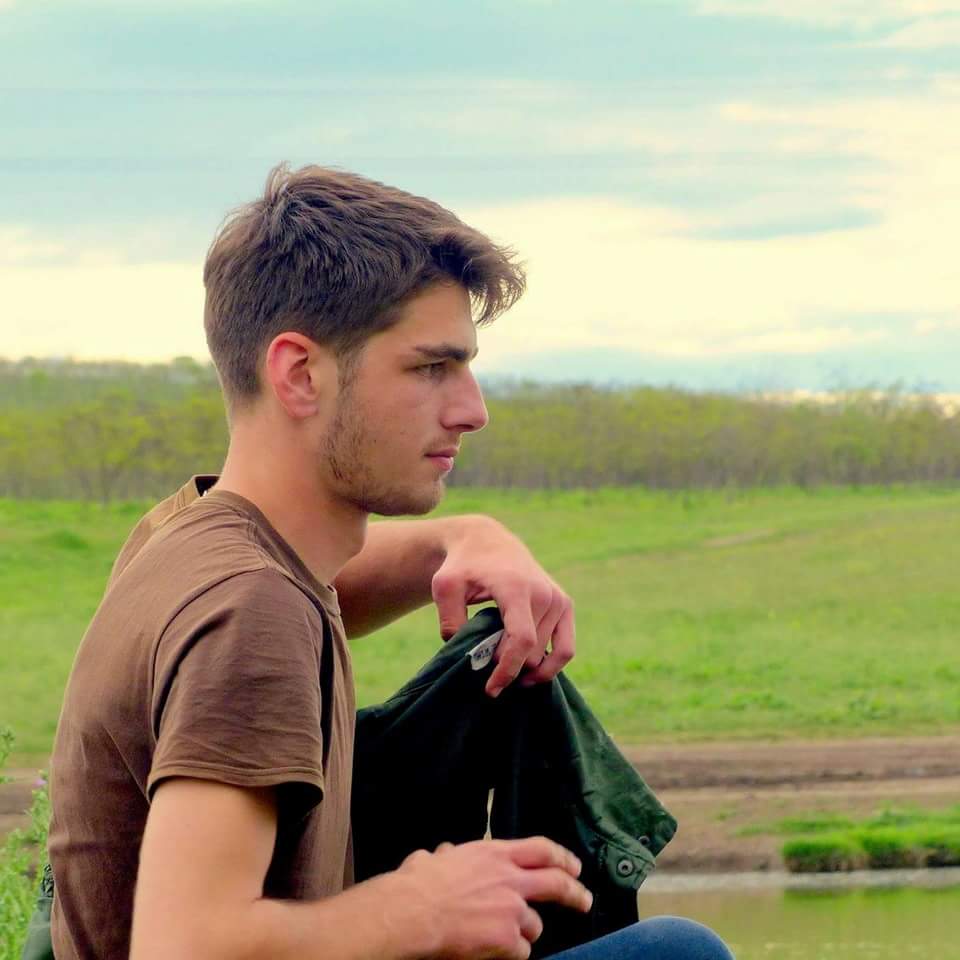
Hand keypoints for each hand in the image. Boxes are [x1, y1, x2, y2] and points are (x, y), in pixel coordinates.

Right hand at [391, 837, 592, 959]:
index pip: (541, 849)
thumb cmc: (418, 883)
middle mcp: (511, 879)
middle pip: (557, 883)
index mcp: (495, 854)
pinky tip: (494, 951)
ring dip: (525, 930)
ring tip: (507, 935)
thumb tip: (443, 854)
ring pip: (535, 925)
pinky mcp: (509, 940)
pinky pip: (520, 950)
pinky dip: (511, 952)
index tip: (573, 866)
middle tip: (584, 901)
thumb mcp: (437, 858)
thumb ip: (449, 857)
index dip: (561, 857)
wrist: (413, 912)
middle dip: (575, 893)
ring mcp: (513, 910)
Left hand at [430, 517, 575, 696]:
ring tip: (501, 666)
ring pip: (548, 655)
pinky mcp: (565, 604)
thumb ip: (450, 620)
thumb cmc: (463, 566)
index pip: (521, 639)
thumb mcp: (445, 587)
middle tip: (483, 664)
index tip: (491, 688)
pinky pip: (566, 648)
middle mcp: (544, 593)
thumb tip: (468, 654)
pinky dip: (551, 666)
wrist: (486, 542)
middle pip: (531, 652)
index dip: (508, 670)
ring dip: (525, 666)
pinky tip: (528, 673)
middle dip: (508, 666)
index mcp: (516, 588)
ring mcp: (558, 599)